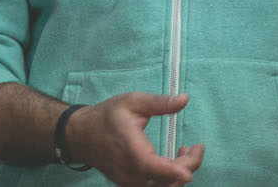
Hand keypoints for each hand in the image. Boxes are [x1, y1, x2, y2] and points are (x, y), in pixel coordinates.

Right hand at [65, 92, 204, 185]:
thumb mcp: (133, 102)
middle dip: (187, 167)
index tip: (191, 165)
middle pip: (164, 181)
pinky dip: (168, 178)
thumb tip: (184, 99)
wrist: (81, 135)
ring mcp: (128, 180)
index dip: (174, 170)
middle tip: (197, 149)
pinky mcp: (129, 184)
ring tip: (186, 153)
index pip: (152, 166)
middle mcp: (128, 170)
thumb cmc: (106, 117)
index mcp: (129, 148)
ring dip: (178, 174)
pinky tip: (172, 162)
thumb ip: (160, 102)